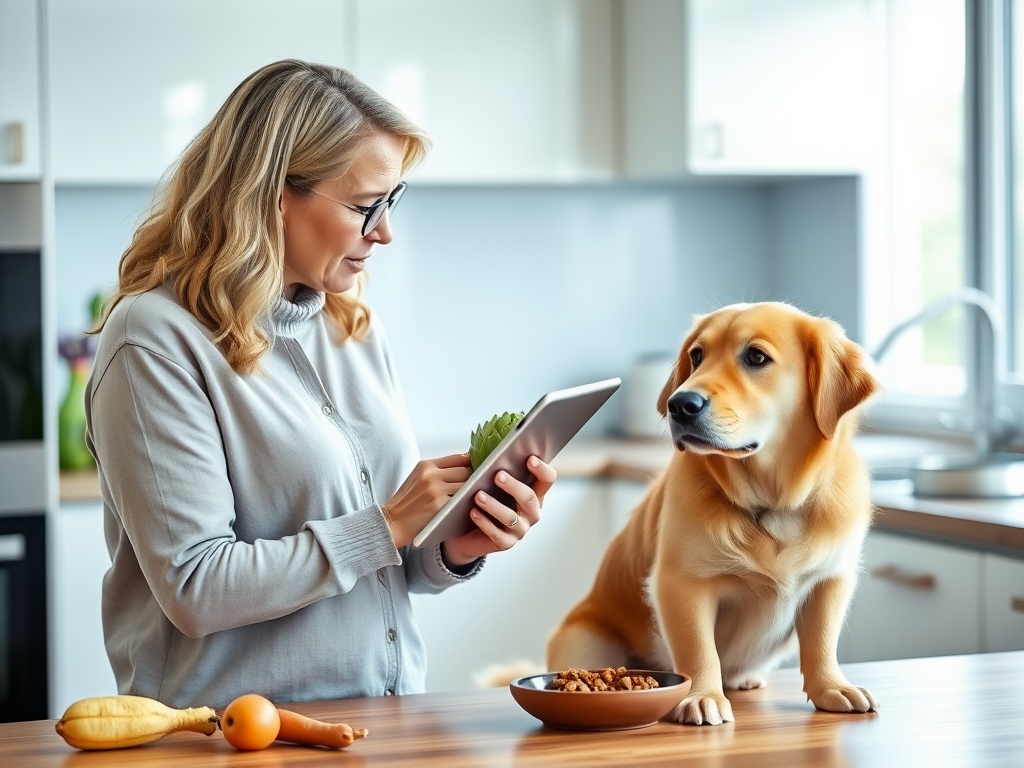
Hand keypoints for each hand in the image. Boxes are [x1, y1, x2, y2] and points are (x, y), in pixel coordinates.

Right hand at [381, 454, 471, 547]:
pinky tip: (466, 508)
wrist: (392, 523)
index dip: (471, 464)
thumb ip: (439, 471)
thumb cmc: (406, 503)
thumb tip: (466, 464)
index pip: (459, 458)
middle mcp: (431, 475)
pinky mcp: (440, 505)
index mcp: (426, 465)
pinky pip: (462, 501)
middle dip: (472, 479)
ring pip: (466, 486)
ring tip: (471, 498)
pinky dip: (466, 504)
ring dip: (471, 492)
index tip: (478, 469)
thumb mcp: (418, 478)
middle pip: (466, 471)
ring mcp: (436, 490)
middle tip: (475, 487)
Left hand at [441, 455, 556, 566]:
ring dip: (494, 505)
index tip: (529, 458)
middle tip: (498, 475)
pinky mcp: (505, 543)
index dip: (542, 469)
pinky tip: (472, 512)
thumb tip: (494, 450)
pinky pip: (496, 534)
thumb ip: (498, 468)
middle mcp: (532, 512)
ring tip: (478, 495)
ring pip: (511, 517)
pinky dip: (484, 522)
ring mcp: (520, 530)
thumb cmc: (485, 497)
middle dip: (514, 486)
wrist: (468, 531)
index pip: (548, 479)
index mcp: (534, 493)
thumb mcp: (493, 483)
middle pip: (529, 498)